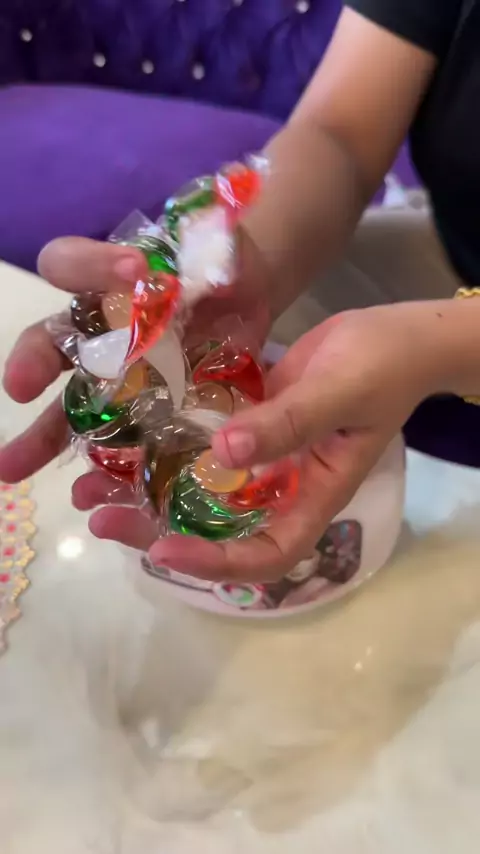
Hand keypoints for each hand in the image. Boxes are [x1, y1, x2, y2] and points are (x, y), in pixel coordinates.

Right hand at [0, 229, 269, 484]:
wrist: (244, 304)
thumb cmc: (221, 267)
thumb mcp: (221, 247)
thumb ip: (212, 246)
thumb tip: (212, 261)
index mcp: (106, 280)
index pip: (72, 264)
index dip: (90, 265)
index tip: (132, 269)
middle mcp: (96, 329)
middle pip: (50, 343)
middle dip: (33, 362)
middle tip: (22, 386)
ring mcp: (114, 376)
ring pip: (68, 406)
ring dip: (40, 436)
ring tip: (12, 470)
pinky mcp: (141, 411)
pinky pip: (112, 441)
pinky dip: (101, 469)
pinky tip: (86, 495)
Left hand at [73, 302, 444, 580]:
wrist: (395, 335)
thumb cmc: (383, 367)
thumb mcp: (340, 392)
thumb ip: (288, 423)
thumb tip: (223, 453)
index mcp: (311, 495)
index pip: (265, 553)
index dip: (214, 561)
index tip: (163, 548)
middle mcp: (280, 486)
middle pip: (218, 528)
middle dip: (158, 529)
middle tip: (99, 516)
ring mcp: (260, 455)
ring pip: (200, 487)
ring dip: (147, 489)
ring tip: (90, 485)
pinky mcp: (246, 422)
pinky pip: (200, 444)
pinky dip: (164, 445)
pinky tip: (125, 435)